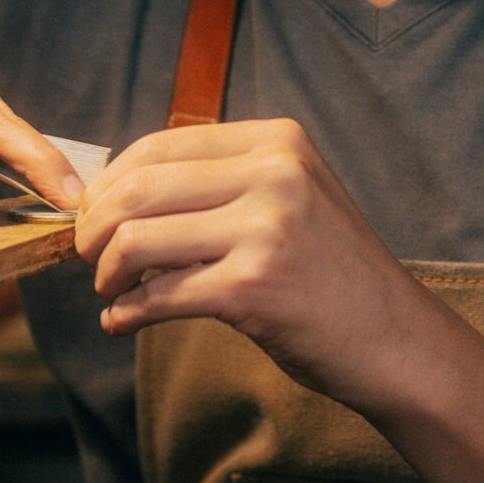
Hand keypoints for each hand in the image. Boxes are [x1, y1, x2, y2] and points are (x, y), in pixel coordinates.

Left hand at [73, 118, 439, 404]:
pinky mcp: (252, 287)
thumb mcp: (292, 198)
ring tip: (109, 290)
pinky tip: (121, 322)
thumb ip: (223, 182)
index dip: (109, 180)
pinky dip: (127, 312)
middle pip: (139, 187)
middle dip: (94, 225)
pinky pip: (157, 296)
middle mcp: (273, 174)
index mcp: (277, 141)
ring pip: (137, 239)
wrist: (398, 341)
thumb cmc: (334, 275)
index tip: (92, 212)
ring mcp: (264, 229)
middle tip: (86, 255)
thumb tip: (122, 189)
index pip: (160, 144)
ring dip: (106, 270)